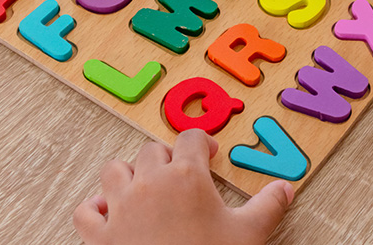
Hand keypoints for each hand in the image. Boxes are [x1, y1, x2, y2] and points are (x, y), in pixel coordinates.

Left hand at [73, 129, 294, 244]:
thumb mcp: (249, 234)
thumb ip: (268, 206)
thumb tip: (285, 188)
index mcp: (186, 176)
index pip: (190, 138)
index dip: (202, 142)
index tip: (208, 153)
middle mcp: (149, 183)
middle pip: (151, 150)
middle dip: (167, 158)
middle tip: (181, 175)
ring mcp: (119, 207)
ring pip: (114, 170)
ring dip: (128, 175)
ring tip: (144, 188)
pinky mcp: (99, 235)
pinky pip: (86, 210)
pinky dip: (95, 208)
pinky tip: (108, 214)